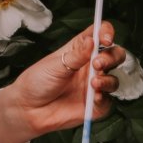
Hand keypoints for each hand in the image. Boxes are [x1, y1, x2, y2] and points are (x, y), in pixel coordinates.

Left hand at [0, 23, 125, 142]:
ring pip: (114, 78)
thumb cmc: (37, 82)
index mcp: (79, 50)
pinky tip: (93, 96)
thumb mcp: (54, 65)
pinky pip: (108, 100)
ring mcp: (94, 85)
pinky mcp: (96, 104)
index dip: (106, 32)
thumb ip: (76, 55)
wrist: (29, 110)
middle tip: (97, 64)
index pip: (99, 35)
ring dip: (107, 79)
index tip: (105, 39)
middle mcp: (90, 67)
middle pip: (114, 55)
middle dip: (111, 57)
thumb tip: (92, 40)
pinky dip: (104, 97)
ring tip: (93, 83)